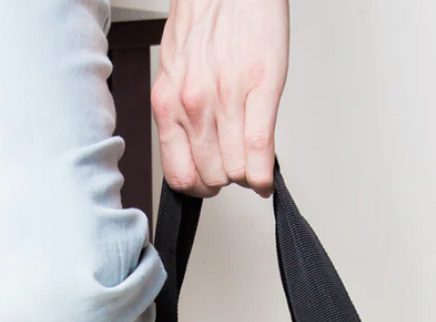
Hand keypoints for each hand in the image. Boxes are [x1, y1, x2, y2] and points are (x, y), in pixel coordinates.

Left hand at [151, 0, 289, 197]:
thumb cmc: (207, 21)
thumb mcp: (177, 73)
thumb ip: (180, 113)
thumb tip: (192, 150)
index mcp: (169, 102)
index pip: (180, 174)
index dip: (199, 187)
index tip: (211, 182)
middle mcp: (193, 104)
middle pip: (211, 178)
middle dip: (226, 179)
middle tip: (235, 165)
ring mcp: (226, 98)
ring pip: (235, 170)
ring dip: (247, 175)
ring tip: (252, 160)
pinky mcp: (260, 87)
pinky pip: (259, 149)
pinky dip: (265, 173)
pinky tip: (267, 176)